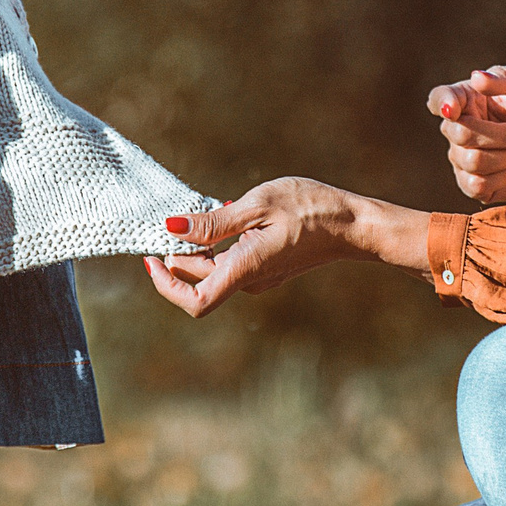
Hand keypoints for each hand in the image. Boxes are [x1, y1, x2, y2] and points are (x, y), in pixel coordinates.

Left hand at [141, 179, 429, 317]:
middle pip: (199, 280)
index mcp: (245, 269)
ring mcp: (260, 278)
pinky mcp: (268, 268)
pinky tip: (227, 216)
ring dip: (199, 247)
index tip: (151, 257)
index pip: (195, 300)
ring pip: (214, 270)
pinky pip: (231, 263)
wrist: (354, 224)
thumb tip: (171, 228)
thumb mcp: (257, 205)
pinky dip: (219, 244)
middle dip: (178, 254)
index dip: (166, 286)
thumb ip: (213, 223)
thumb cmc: (311, 209)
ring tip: (205, 212)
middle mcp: (250, 281)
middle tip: (176, 217)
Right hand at [424, 64, 505, 203]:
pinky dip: (504, 176)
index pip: (439, 99)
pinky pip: (476, 184)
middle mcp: (460, 128)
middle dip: (501, 135)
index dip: (441, 104)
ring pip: (471, 161)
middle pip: (459, 134)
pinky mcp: (475, 185)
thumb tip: (476, 78)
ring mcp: (464, 158)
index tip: (452, 110)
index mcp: (469, 98)